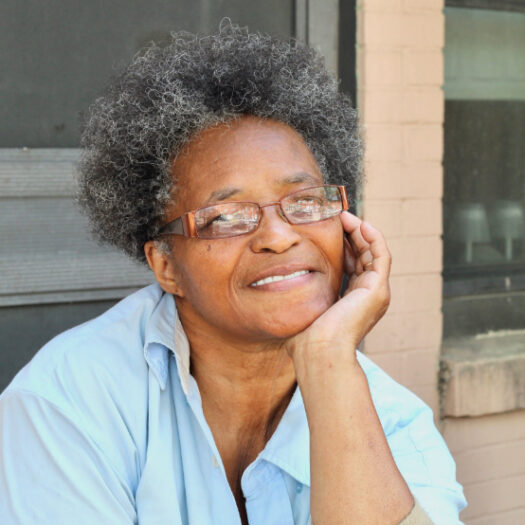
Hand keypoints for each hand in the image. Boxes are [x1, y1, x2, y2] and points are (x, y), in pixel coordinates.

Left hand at [285, 211, 390, 362]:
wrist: (318, 351)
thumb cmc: (306, 338)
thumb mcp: (304, 310)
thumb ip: (300, 297)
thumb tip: (279, 287)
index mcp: (352, 301)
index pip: (352, 266)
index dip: (343, 246)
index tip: (329, 229)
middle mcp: (367, 296)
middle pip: (363, 256)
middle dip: (351, 235)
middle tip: (337, 217)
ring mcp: (375, 292)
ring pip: (373, 252)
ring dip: (360, 231)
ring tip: (344, 216)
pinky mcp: (378, 288)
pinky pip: (381, 254)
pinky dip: (373, 237)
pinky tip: (359, 224)